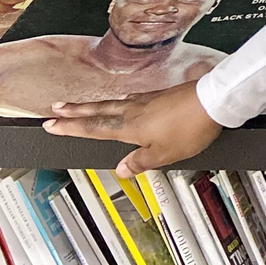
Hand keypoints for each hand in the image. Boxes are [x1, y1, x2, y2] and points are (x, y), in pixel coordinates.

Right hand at [42, 81, 222, 178]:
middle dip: (75, 111)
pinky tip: (123, 102)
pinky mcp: (161, 95)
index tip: (51, 124)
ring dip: (93, 105)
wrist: (214, 100)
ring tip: (80, 105)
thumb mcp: (166, 153)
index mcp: (131, 126)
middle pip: (98, 110)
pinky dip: (118, 101)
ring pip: (113, 103)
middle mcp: (135, 110)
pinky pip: (131, 99)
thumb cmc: (192, 126)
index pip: (93, 127)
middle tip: (56, 109)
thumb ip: (142, 161)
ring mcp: (148, 100)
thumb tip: (122, 169)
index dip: (71, 127)